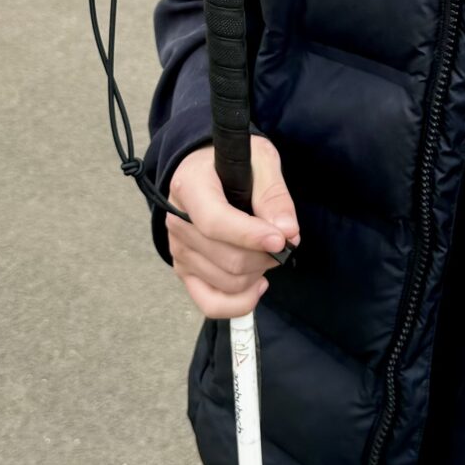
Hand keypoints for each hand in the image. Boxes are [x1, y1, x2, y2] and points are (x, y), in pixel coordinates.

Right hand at [167, 136, 298, 318]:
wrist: (206, 169)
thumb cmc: (233, 163)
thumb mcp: (260, 160)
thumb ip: (274, 194)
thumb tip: (287, 232)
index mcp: (189, 186)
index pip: (215, 221)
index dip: (250, 236)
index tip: (281, 239)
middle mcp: (177, 221)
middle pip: (226, 258)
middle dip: (265, 255)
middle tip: (283, 239)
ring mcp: (178, 250)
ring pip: (226, 282)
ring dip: (258, 273)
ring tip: (267, 252)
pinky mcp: (185, 271)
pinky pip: (210, 303)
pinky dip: (239, 302)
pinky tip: (257, 284)